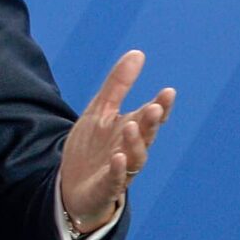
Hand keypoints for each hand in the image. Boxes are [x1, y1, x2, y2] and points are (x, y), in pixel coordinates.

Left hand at [59, 49, 174, 232]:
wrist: (72, 185)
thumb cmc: (92, 146)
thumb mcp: (100, 110)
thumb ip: (118, 84)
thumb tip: (138, 53)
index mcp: (130, 130)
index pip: (150, 117)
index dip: (160, 106)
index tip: (167, 92)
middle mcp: (130, 149)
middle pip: (146, 135)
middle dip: (150, 122)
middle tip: (154, 107)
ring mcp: (120, 169)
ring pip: (135, 157)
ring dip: (135, 142)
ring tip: (131, 126)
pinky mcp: (106, 187)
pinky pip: (115, 179)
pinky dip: (118, 170)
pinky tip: (118, 158)